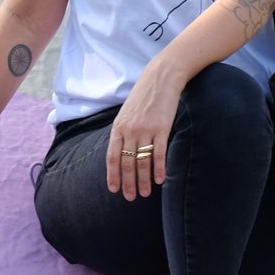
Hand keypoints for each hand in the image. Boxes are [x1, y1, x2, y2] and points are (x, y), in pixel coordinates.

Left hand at [106, 62, 183, 199]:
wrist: (161, 77)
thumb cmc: (144, 95)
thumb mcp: (127, 112)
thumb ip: (124, 130)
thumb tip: (122, 150)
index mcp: (119, 127)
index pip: (112, 156)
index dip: (113, 174)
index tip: (114, 189)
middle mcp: (130, 130)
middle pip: (127, 162)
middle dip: (128, 182)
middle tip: (130, 197)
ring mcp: (145, 129)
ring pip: (142, 161)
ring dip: (143, 180)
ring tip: (144, 193)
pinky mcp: (161, 128)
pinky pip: (159, 153)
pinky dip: (158, 168)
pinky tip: (159, 180)